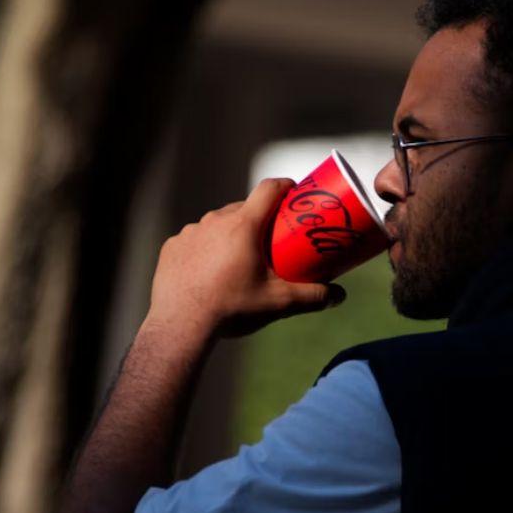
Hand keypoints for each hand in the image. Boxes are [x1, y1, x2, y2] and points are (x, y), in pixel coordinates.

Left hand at [145, 178, 346, 341]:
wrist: (181, 325)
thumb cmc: (231, 309)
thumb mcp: (278, 303)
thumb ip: (313, 297)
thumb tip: (339, 296)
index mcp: (244, 226)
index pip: (269, 189)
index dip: (286, 186)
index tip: (295, 192)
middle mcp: (215, 220)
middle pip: (244, 208)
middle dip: (260, 218)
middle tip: (273, 239)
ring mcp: (191, 232)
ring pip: (218, 223)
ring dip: (231, 234)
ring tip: (241, 258)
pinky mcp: (173, 246)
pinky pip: (195, 239)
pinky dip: (206, 248)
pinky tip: (211, 269)